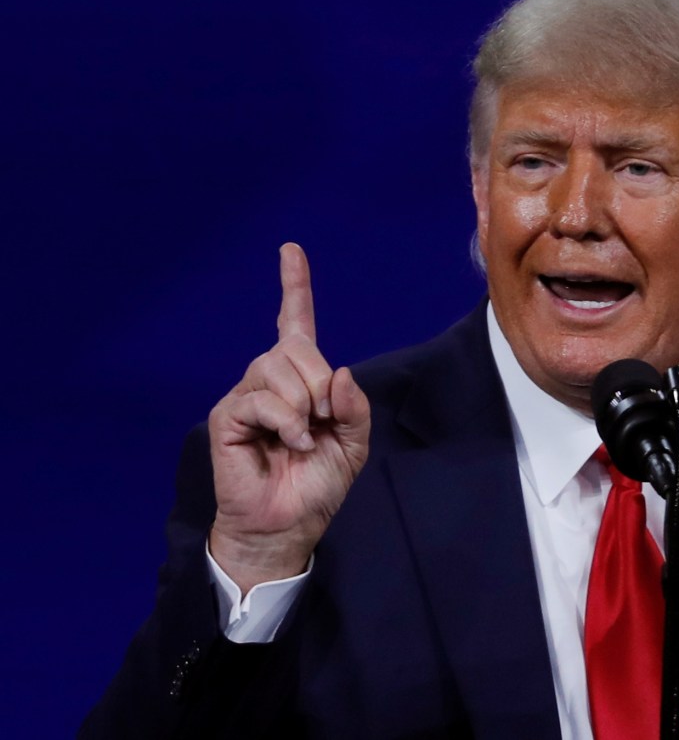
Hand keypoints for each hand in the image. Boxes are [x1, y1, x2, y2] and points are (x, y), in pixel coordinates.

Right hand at [208, 243, 370, 592]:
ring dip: (303, 406)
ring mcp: (247, 395)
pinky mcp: (229, 416)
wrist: (288, 523)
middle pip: (297, 348)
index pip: (295, 323)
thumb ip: (354, 408)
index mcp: (302, 380)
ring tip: (303, 439)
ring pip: (278, 369)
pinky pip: (260, 399)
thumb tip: (341, 375)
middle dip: (320, 383)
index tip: (290, 250)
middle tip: (324, 420)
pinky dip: (285, 421)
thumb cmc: (317, 484)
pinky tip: (290, 444)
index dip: (295, 286)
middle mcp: (271, 379)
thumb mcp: (352, 444)